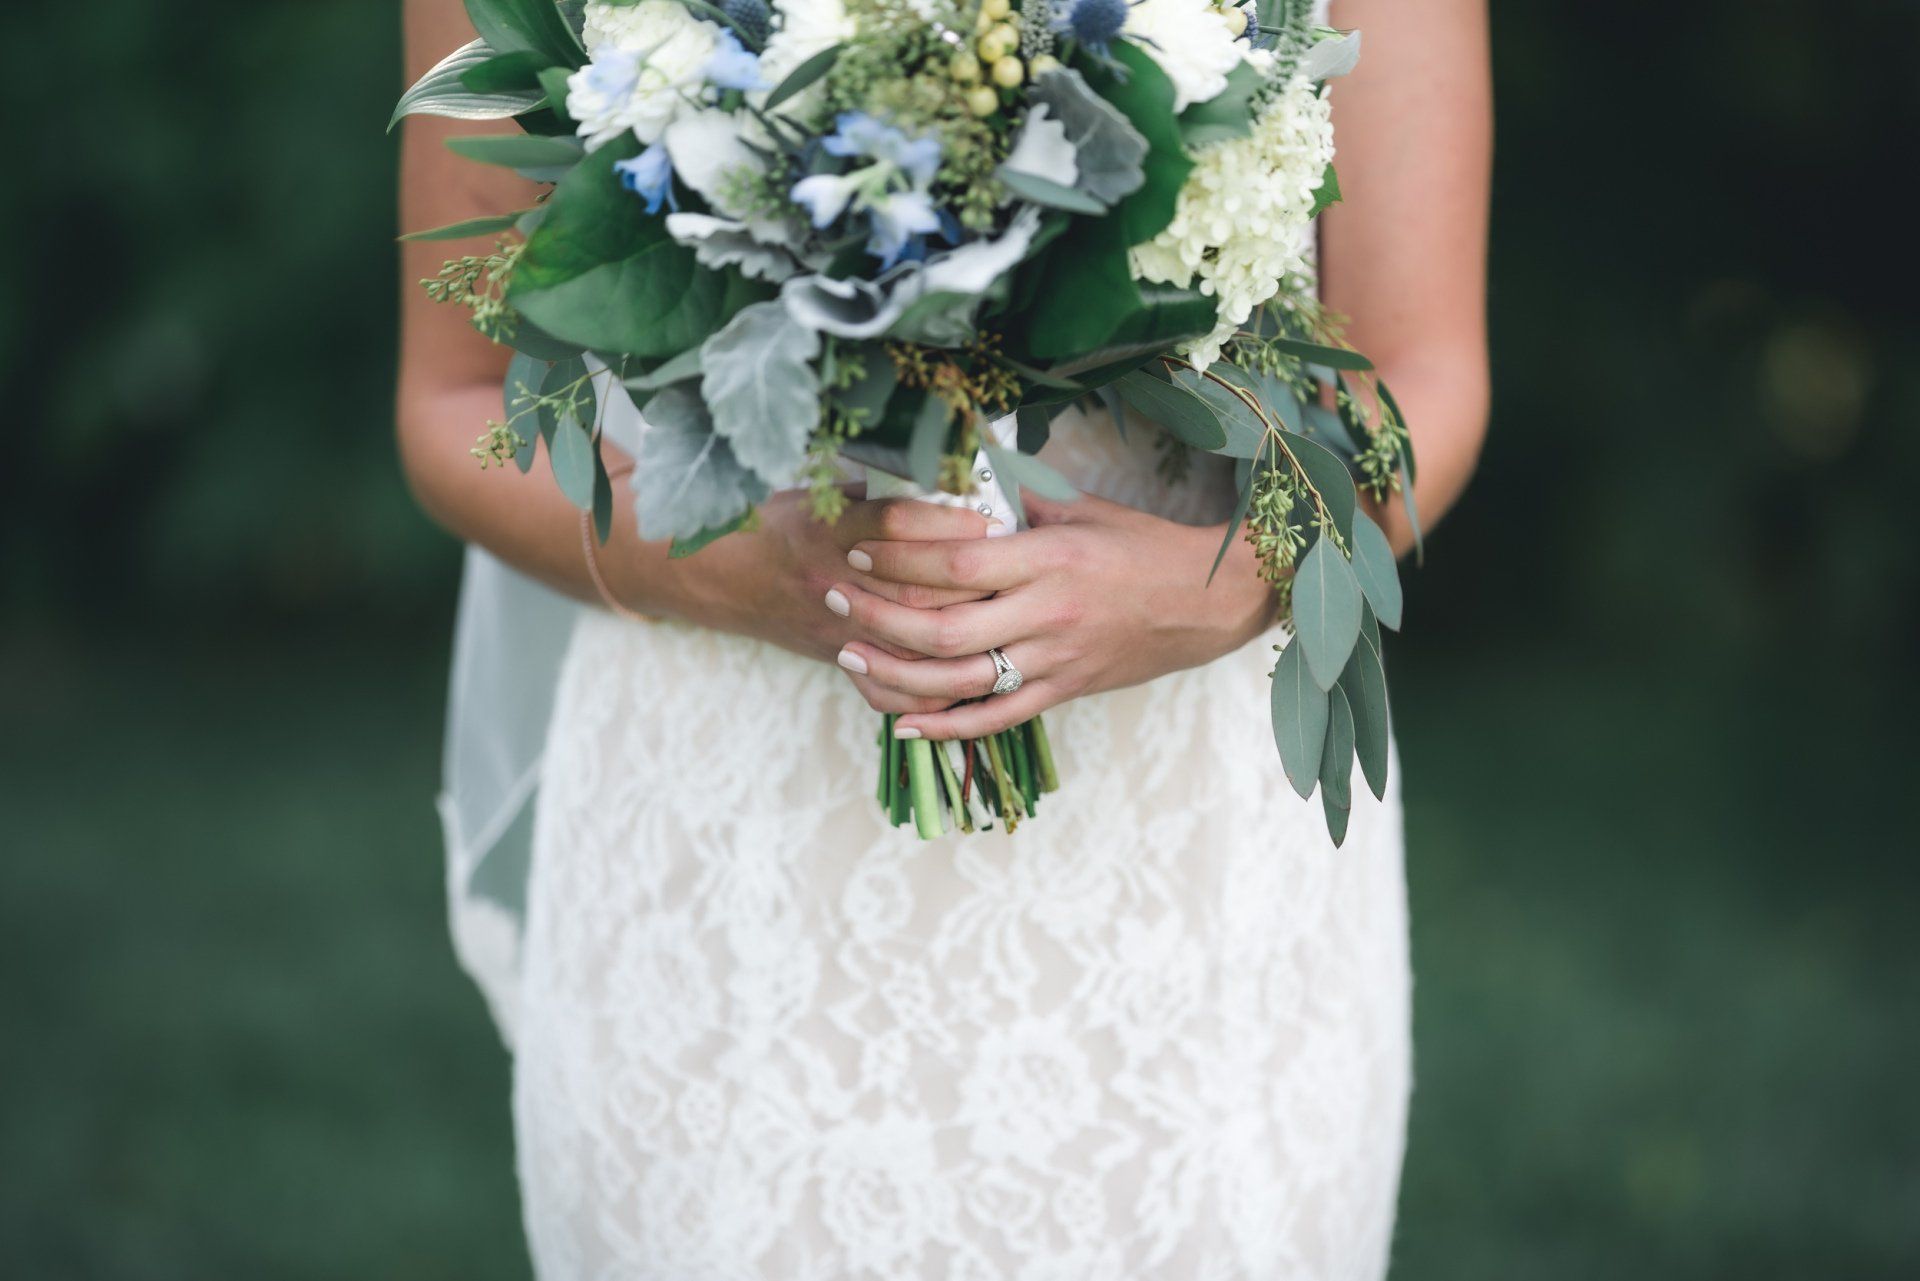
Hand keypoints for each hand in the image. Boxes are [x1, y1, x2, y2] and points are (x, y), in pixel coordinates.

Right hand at [666, 487, 992, 680]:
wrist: (727, 577)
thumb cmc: (786, 524)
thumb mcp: (825, 493)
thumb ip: (882, 492)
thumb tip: (953, 479)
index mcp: (824, 528)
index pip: (891, 523)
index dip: (942, 521)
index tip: (987, 518)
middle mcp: (830, 580)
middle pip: (911, 589)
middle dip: (971, 584)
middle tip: (1017, 575)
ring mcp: (835, 628)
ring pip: (908, 643)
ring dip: (963, 637)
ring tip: (1007, 623)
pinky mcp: (840, 659)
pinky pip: (889, 690)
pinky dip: (931, 690)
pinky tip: (971, 677)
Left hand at [826, 490, 1279, 738]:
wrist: (1208, 601)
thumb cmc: (1143, 545)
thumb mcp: (1081, 508)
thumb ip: (1018, 501)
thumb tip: (958, 477)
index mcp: (1049, 558)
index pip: (956, 560)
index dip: (899, 557)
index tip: (858, 548)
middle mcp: (1048, 613)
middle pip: (944, 627)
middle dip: (877, 616)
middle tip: (833, 599)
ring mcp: (1055, 660)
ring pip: (960, 681)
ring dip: (896, 673)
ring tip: (848, 656)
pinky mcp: (1064, 692)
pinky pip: (995, 719)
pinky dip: (946, 726)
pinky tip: (903, 721)